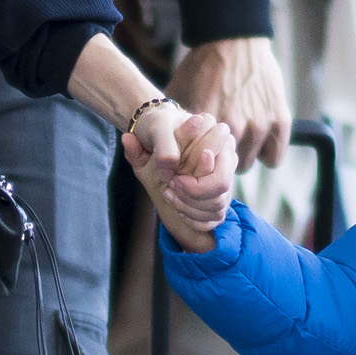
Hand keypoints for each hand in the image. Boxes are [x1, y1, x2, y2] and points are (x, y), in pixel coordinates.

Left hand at [123, 102, 233, 252]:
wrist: (167, 147)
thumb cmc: (159, 140)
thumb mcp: (145, 144)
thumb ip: (138, 140)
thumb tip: (127, 140)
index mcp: (215, 135)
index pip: (212, 159)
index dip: (191, 172)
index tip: (171, 178)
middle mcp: (228, 156)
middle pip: (221, 185)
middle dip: (192, 193)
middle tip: (170, 187)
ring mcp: (227, 179)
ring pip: (218, 204)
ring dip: (190, 206)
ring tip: (168, 195)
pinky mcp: (222, 198)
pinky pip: (215, 218)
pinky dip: (194, 219)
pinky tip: (178, 209)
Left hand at [166, 38, 289, 171]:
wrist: (233, 40)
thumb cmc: (202, 66)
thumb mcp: (177, 92)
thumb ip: (174, 122)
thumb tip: (165, 148)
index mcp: (206, 123)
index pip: (198, 163)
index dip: (195, 163)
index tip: (194, 157)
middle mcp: (233, 127)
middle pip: (221, 168)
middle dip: (217, 161)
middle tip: (216, 148)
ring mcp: (259, 125)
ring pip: (247, 164)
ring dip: (241, 155)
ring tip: (235, 140)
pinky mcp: (280, 121)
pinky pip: (273, 158)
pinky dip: (265, 153)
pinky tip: (257, 142)